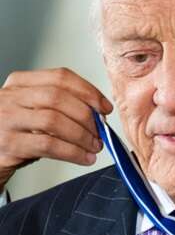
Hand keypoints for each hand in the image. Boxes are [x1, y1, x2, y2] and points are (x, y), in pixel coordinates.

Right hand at [0, 68, 112, 191]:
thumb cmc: (17, 132)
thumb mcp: (34, 110)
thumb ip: (61, 106)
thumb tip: (98, 114)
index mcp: (21, 82)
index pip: (61, 77)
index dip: (88, 91)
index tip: (105, 107)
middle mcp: (11, 96)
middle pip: (58, 97)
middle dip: (86, 115)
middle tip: (100, 131)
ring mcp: (7, 119)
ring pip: (54, 121)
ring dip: (82, 135)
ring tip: (94, 146)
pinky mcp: (9, 144)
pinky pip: (48, 145)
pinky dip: (73, 152)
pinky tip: (84, 158)